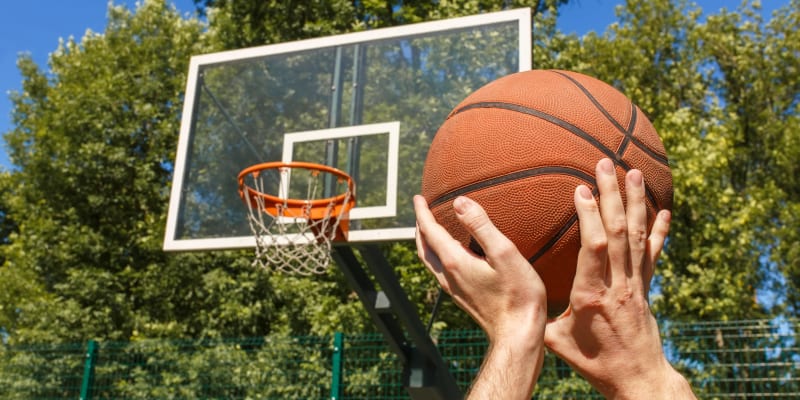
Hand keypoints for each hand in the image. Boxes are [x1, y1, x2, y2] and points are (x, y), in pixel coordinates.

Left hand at [414, 195, 545, 398]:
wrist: (519, 335)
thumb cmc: (518, 295)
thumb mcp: (503, 253)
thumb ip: (481, 226)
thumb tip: (458, 202)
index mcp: (455, 262)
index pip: (430, 231)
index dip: (422, 212)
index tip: (418, 197)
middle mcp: (449, 276)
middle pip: (424, 248)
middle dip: (420, 227)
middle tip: (422, 210)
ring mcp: (455, 289)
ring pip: (430, 261)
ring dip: (427, 242)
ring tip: (431, 229)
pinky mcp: (464, 298)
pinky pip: (441, 271)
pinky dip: (438, 255)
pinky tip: (453, 255)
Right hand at [544, 158, 694, 398]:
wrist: (637, 377)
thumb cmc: (593, 362)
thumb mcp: (557, 341)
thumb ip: (541, 316)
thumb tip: (515, 295)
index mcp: (591, 294)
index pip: (594, 248)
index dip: (590, 217)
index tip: (582, 189)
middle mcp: (617, 284)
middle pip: (618, 232)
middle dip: (612, 195)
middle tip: (607, 165)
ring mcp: (635, 284)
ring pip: (637, 236)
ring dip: (636, 202)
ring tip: (635, 173)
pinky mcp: (646, 288)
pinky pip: (654, 254)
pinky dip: (659, 230)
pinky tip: (663, 210)